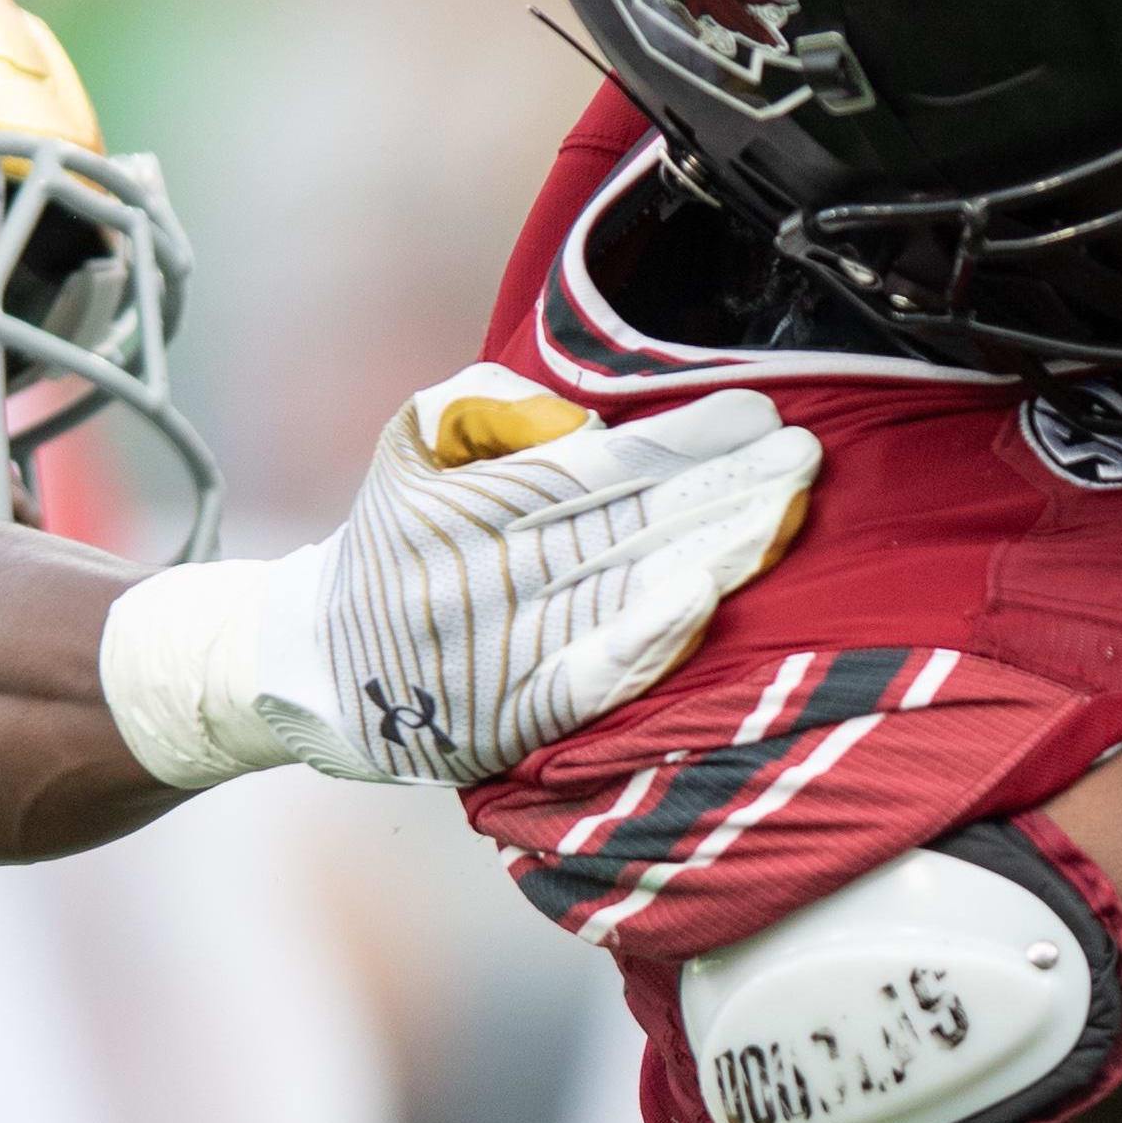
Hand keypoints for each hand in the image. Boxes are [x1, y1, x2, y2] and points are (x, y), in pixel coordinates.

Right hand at [100, 364, 819, 786]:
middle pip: (628, 523)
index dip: (680, 440)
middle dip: (724, 488)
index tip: (755, 414)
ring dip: (713, 551)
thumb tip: (568, 417)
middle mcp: (486, 574)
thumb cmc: (389, 548)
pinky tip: (704, 602)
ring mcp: (502, 647)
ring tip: (786, 512)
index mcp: (468, 505)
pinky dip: (647, 639)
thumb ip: (481, 410)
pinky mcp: (514, 713)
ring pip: (624, 589)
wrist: (319, 670)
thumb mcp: (407, 449)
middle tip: (802, 458)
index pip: (596, 465)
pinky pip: (589, 675)